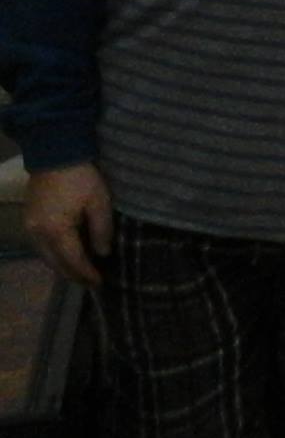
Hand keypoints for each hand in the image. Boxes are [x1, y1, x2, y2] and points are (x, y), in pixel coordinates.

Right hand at [24, 163, 112, 286]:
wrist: (55, 153)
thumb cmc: (81, 177)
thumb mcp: (99, 202)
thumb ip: (102, 230)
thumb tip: (102, 254)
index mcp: (56, 230)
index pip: (72, 260)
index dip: (86, 274)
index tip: (100, 283)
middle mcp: (37, 233)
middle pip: (55, 263)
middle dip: (73, 275)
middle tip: (91, 283)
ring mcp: (29, 226)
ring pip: (45, 256)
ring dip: (62, 266)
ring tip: (81, 272)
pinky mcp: (28, 219)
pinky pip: (40, 246)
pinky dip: (54, 254)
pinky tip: (67, 255)